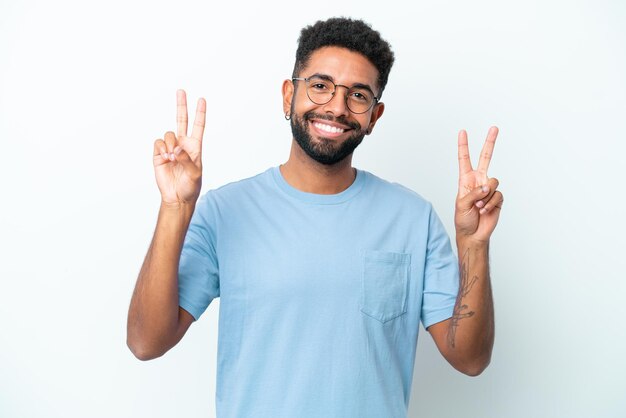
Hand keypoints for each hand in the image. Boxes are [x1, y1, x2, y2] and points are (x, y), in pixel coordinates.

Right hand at [153, 90, 205, 204]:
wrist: (176, 197)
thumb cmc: (190, 187)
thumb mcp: (195, 174)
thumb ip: (187, 160)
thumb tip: (177, 149)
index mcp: (195, 147)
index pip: (198, 126)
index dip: (200, 113)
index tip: (202, 99)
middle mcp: (182, 145)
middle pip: (181, 120)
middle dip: (181, 105)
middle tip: (181, 90)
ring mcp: (170, 148)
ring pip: (168, 134)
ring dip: (171, 144)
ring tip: (173, 157)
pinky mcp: (159, 154)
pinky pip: (158, 142)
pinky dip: (162, 148)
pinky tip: (165, 157)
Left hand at [455, 126, 503, 243]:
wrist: (473, 234)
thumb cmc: (463, 219)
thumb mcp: (461, 204)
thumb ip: (473, 193)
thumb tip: (486, 187)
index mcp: (466, 180)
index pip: (464, 159)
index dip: (463, 146)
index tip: (462, 132)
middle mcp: (478, 181)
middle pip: (486, 158)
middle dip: (490, 143)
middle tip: (494, 128)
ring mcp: (488, 189)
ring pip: (493, 182)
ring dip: (484, 196)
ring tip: (477, 206)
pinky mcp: (497, 198)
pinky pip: (497, 195)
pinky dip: (490, 203)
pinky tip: (484, 211)